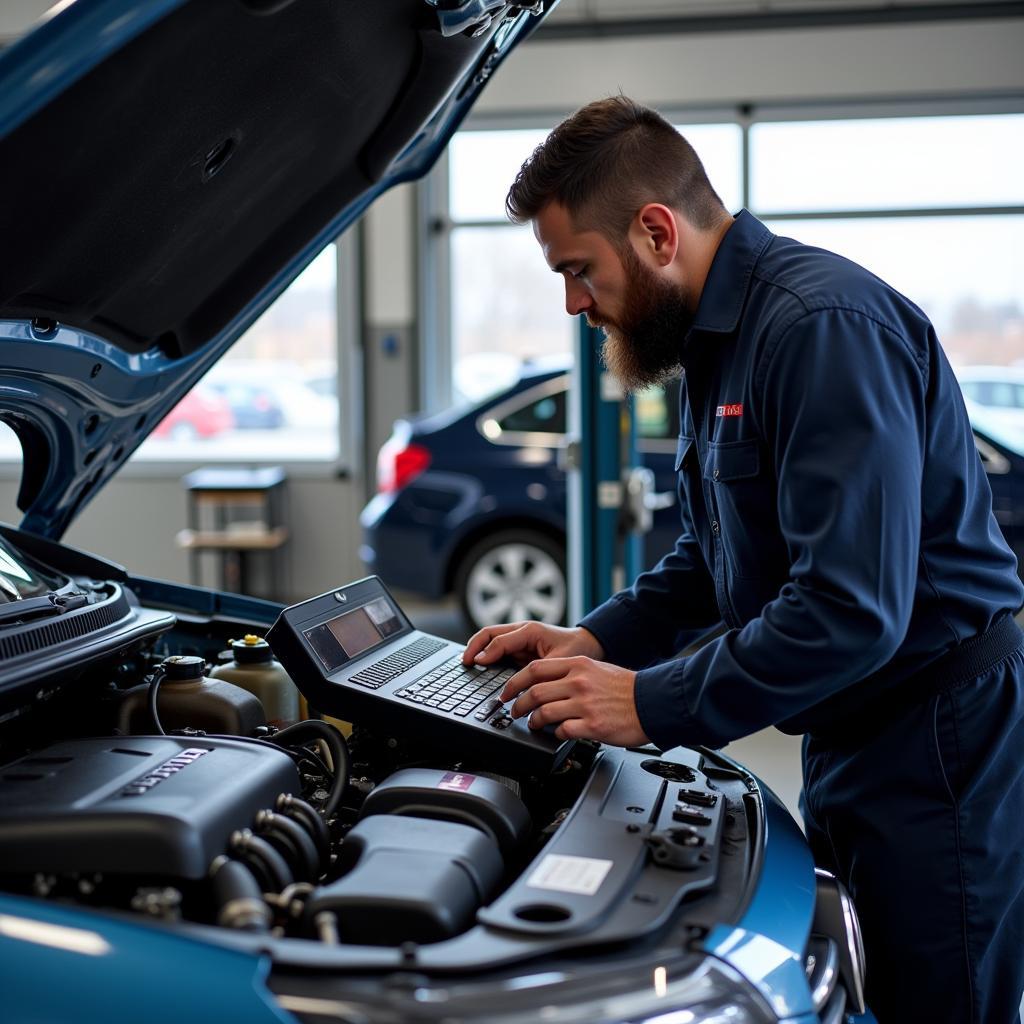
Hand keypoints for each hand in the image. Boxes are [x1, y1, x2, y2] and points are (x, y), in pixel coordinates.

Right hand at [463, 621, 603, 667]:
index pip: (500, 639)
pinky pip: (497, 648)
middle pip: (489, 633)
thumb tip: (516, 683)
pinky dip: (486, 655)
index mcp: (530, 630)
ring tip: (467, 664)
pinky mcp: (519, 646)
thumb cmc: (576, 650)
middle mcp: (521, 631)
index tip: (476, 664)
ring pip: (490, 639)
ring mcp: (518, 638)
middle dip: (474, 646)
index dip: (486, 652)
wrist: (588, 644)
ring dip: (478, 649)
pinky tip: (480, 666)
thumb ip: (537, 670)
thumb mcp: (558, 661)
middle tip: (464, 662)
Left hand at [499, 655, 649, 746]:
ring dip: (533, 721)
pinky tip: (556, 733)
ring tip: (532, 724)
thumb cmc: (626, 688)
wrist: (652, 701)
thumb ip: (571, 674)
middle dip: (517, 704)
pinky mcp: (592, 725)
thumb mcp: (596, 669)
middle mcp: (578, 682)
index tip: (507, 691)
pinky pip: (562, 731)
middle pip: (534, 691)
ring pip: (543, 712)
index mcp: (577, 665)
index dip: (515, 681)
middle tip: (513, 711)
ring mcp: (584, 704)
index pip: (535, 669)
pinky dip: (554, 733)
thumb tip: (545, 684)